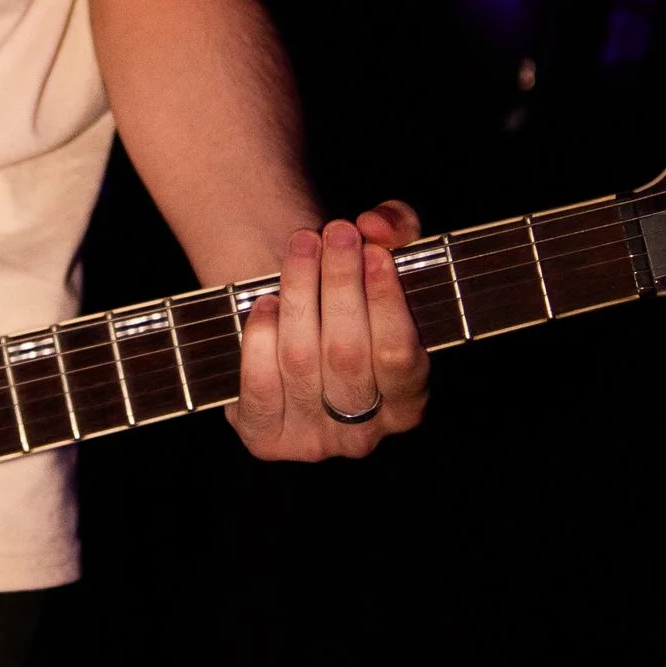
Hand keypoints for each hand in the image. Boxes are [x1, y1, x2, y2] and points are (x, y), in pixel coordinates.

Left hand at [231, 204, 429, 463]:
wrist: (288, 324)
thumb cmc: (347, 293)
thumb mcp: (385, 255)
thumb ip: (398, 229)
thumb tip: (377, 224)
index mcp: (406, 405)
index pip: (400, 359)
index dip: (387, 303)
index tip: (374, 251)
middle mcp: (363, 434)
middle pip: (347, 355)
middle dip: (340, 285)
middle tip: (335, 233)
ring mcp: (312, 441)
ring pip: (301, 362)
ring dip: (300, 293)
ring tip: (302, 245)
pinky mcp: (265, 438)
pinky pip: (259, 388)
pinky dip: (260, 339)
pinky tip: (266, 301)